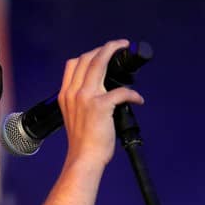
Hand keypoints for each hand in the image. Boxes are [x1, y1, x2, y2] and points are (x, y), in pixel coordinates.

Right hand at [58, 39, 144, 169]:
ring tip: (125, 51)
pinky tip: (138, 99)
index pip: (73, 64)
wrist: (84, 158)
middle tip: (119, 45)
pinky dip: (133, 94)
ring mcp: (86, 98)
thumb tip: (100, 90)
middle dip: (106, 47)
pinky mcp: (100, 106)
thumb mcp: (73, 116)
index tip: (102, 52)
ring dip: (114, 52)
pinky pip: (121, 91)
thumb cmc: (82, 142)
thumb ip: (81, 101)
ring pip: (100, 63)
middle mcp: (74, 93)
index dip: (90, 53)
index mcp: (66, 95)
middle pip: (88, 58)